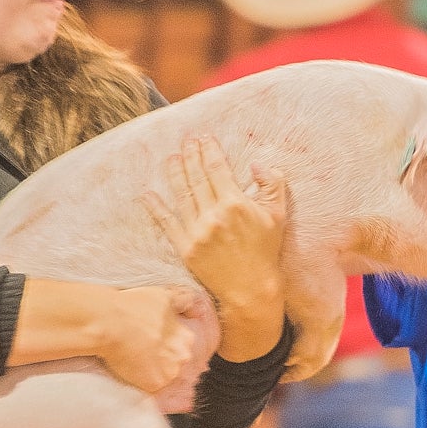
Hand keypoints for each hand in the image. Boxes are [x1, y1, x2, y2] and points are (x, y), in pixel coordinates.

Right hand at [91, 285, 197, 393]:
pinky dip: (142, 383)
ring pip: (164, 377)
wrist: (111, 323)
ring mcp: (169, 373)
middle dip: (162, 360)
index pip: (182, 347)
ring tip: (135, 361)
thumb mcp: (164, 296)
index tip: (152, 342)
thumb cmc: (134, 307)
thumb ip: (183, 301)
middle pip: (175, 363)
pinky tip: (131, 370)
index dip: (166, 345)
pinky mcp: (153, 385)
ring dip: (153, 372)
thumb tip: (195, 306)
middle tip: (142, 352)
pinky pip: (151, 389)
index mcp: (187, 338)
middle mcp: (183, 357)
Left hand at [143, 136, 288, 360]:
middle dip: (190, 155)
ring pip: (182, 195)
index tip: (204, 137)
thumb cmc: (265, 251)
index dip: (209, 150)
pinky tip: (148, 194)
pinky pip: (167, 223)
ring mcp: (197, 231)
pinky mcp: (185, 247)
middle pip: (197, 177)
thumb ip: (272, 185)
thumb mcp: (278, 215)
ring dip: (175, 173)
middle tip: (185, 140)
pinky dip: (156, 208)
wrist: (251, 289)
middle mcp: (213, 215)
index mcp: (235, 204)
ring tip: (171, 158)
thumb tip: (257, 165)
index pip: (217, 168)